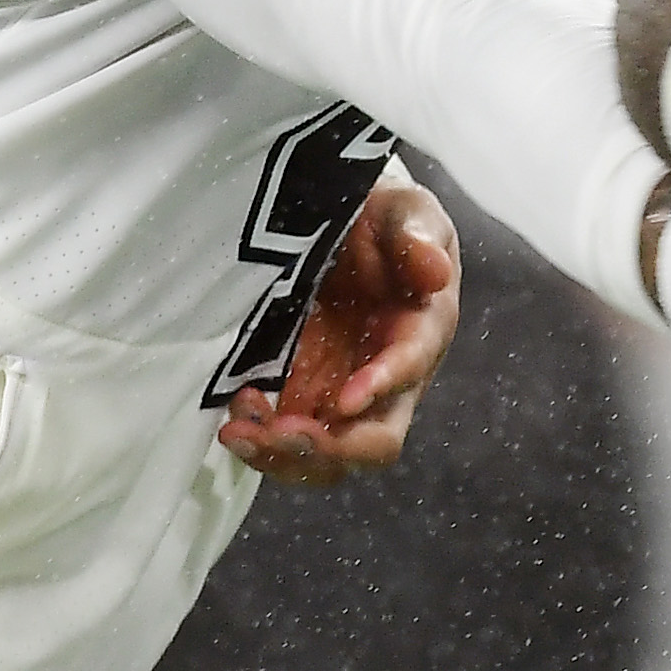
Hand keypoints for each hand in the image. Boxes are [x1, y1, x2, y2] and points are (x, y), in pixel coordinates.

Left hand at [224, 177, 459, 486]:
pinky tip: (234, 416)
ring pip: (329, 458)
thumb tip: (436, 272)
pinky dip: (262, 441)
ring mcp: (345, 397)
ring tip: (237, 430)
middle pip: (375, 441)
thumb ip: (416, 236)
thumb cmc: (383, 222)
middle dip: (330, 448)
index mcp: (422, 332)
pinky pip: (289, 442)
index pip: (409, 369)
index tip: (343, 400)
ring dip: (284, 455)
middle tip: (279, 432)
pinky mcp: (306, 399)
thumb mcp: (404, 212)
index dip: (380, 387)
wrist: (349, 230)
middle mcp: (390, 380)